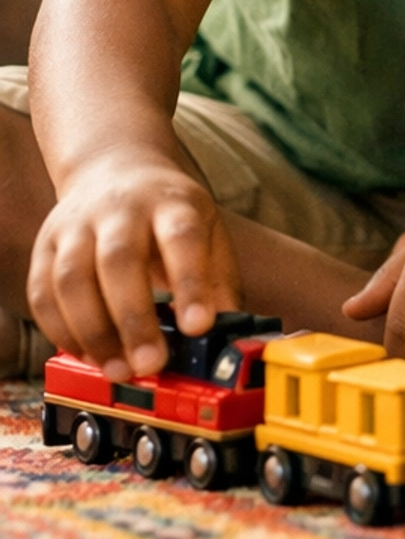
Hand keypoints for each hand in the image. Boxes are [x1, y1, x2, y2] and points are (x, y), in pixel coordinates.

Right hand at [28, 152, 242, 378]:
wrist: (116, 168)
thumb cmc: (169, 214)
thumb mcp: (208, 230)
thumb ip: (218, 279)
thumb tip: (227, 332)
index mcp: (170, 202)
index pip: (182, 237)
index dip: (191, 282)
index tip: (199, 327)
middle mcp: (120, 207)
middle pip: (119, 259)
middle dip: (134, 318)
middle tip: (151, 364)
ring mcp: (77, 223)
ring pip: (72, 277)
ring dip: (93, 332)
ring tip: (118, 370)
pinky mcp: (46, 244)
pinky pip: (43, 292)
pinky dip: (60, 329)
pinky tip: (86, 354)